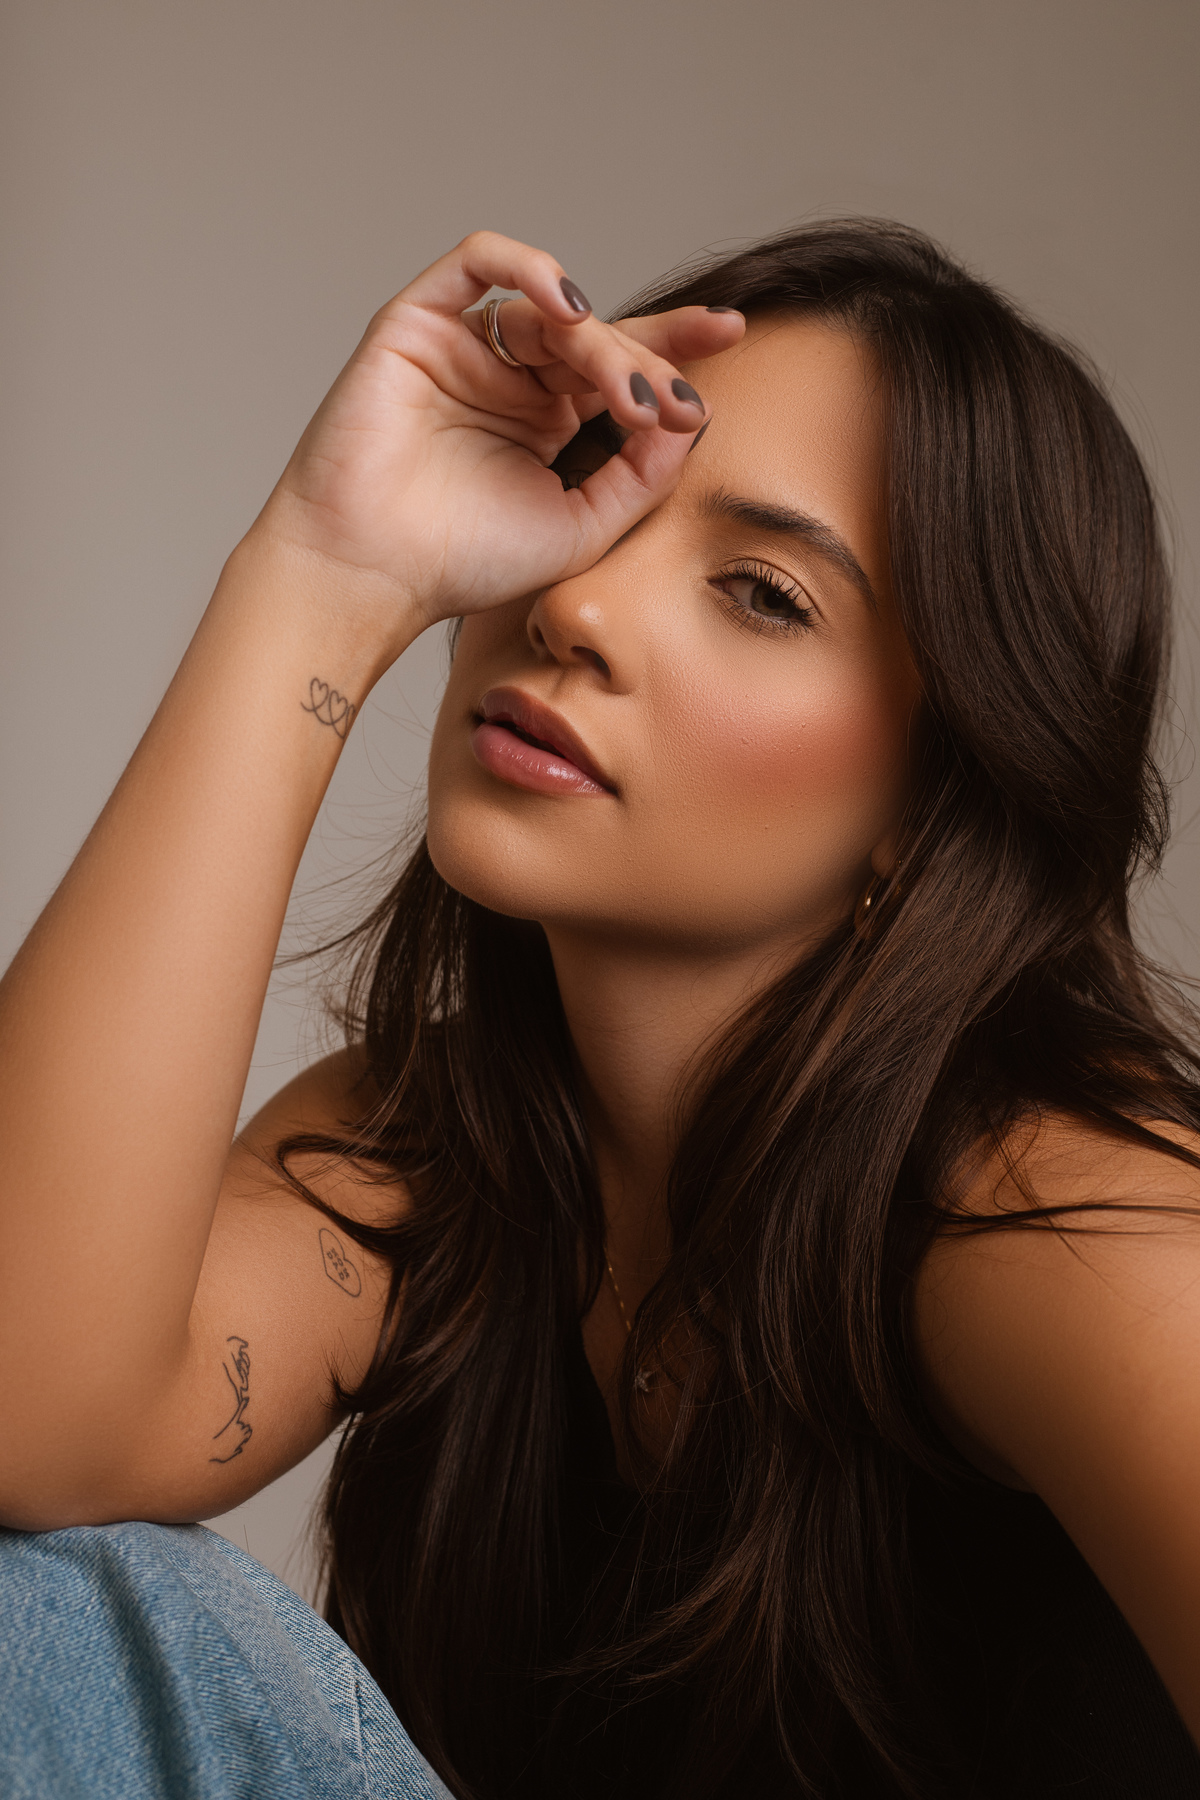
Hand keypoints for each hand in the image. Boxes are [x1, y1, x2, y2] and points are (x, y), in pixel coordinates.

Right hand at [253, 231, 743, 647]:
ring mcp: (466, 348)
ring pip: (550, 309)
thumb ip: (642, 475)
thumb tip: (692, 414)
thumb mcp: (583, 526)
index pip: (622, 368)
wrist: (373, 574)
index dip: (676, 346)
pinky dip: (529, 265)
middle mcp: (510, 379)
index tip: (732, 336)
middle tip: (673, 404)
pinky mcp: (418, 323)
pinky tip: (567, 302)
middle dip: (647, 361)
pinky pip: (480, 262)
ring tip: (623, 393)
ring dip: (599, 341)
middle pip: (598, 337)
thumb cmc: (463, 562)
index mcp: (548, 422)